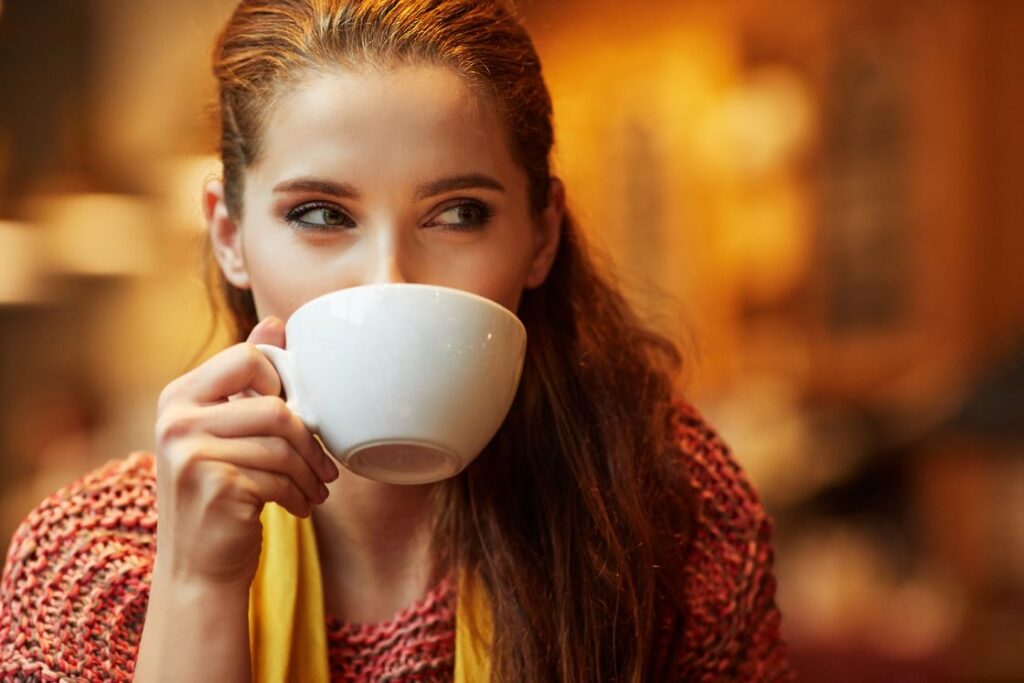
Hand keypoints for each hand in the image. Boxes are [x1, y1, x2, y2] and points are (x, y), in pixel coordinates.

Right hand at [151, 316, 339, 587]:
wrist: (198, 567)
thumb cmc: (221, 492)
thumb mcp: (226, 432)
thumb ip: (246, 380)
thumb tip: (275, 322)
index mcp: (179, 395)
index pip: (247, 357)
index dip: (282, 384)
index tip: (293, 416)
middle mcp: (176, 420)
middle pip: (274, 407)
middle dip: (309, 440)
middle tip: (324, 465)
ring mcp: (190, 454)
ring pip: (282, 445)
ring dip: (310, 473)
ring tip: (315, 489)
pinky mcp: (214, 487)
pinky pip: (279, 477)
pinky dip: (299, 495)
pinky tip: (300, 507)